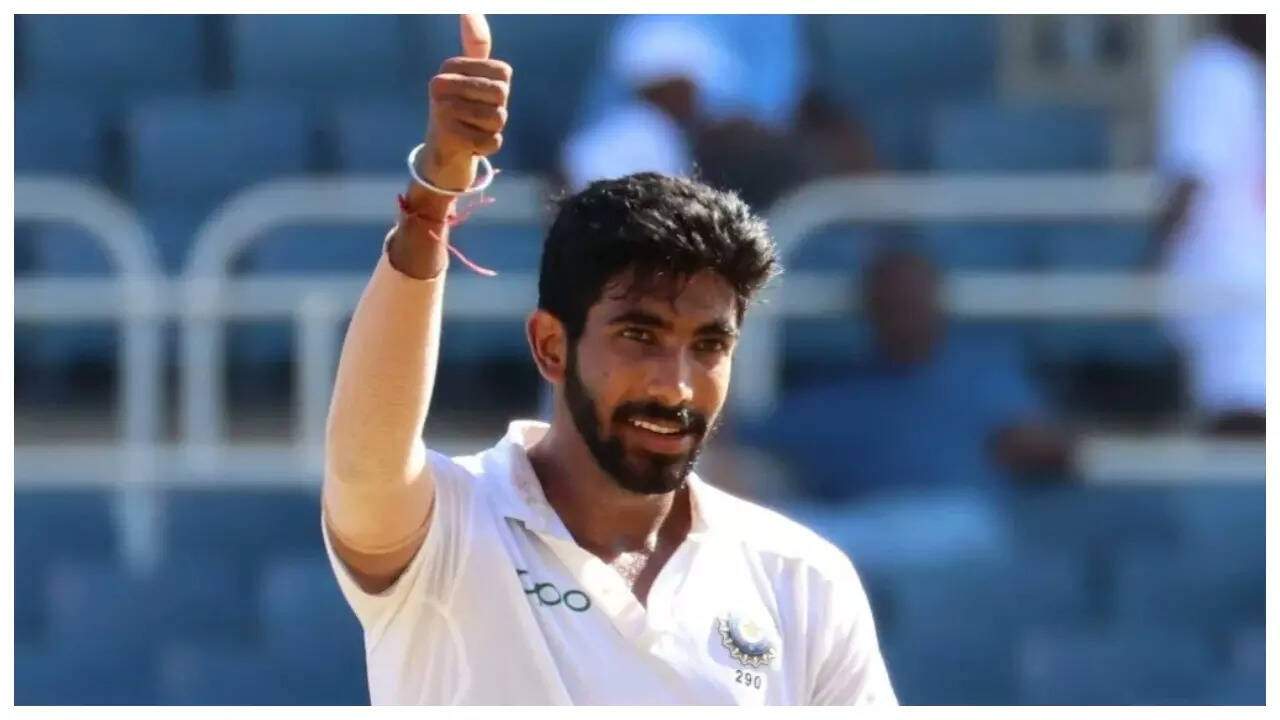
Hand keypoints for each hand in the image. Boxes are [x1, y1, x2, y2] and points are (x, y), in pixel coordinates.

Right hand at [420, 14, 511, 192]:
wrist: (441, 152)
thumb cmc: (462, 110)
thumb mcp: (472, 76)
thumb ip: (476, 45)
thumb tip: (470, 8)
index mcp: (449, 67)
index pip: (503, 74)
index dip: (500, 92)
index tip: (478, 98)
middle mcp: (440, 84)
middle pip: (502, 95)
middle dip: (497, 112)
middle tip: (476, 117)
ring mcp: (442, 110)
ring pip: (499, 119)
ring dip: (491, 130)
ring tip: (471, 130)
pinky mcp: (449, 136)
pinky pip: (493, 141)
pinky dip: (487, 147)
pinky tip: (469, 145)